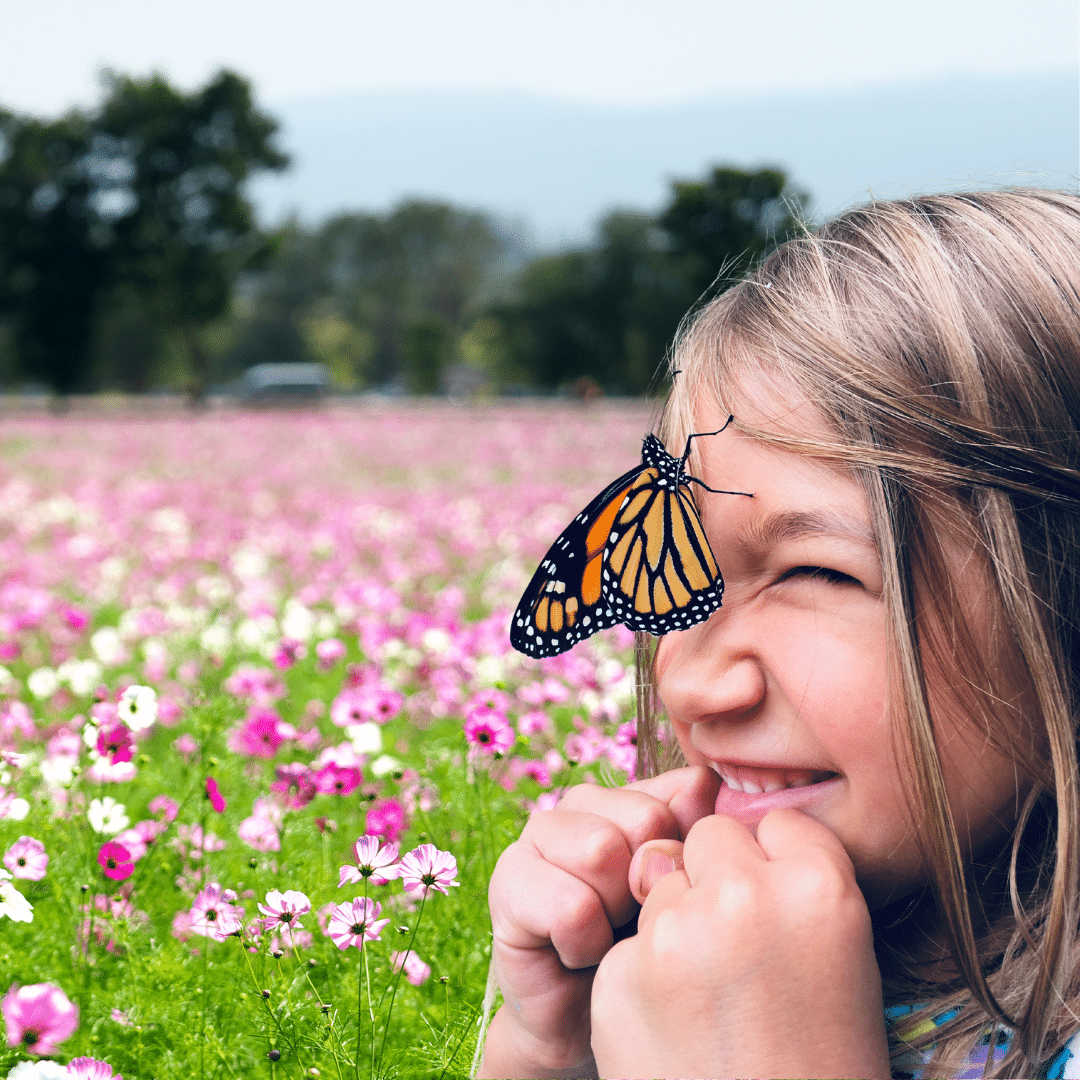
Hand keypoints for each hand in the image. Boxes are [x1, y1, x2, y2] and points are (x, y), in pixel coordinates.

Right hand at [477, 766, 719, 1078]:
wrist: (587, 1020)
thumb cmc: (641, 949)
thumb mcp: (682, 892)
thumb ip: (695, 832)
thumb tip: (707, 780)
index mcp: (627, 796)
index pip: (681, 796)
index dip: (688, 862)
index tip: (673, 899)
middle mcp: (579, 804)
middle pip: (643, 820)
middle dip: (651, 887)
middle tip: (635, 921)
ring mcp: (537, 836)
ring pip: (602, 852)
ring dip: (615, 914)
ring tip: (607, 935)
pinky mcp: (506, 882)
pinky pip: (571, 906)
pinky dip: (584, 945)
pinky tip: (577, 955)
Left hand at [590, 808, 890, 1079]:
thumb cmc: (818, 1063)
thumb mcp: (842, 961)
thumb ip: (791, 885)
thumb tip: (726, 834)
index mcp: (820, 890)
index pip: (776, 821)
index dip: (770, 861)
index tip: (773, 901)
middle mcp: (746, 895)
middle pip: (708, 838)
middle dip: (712, 878)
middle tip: (733, 949)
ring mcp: (677, 932)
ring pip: (660, 882)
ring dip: (673, 923)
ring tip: (706, 1000)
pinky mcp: (621, 972)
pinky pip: (628, 942)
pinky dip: (640, 974)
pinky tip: (672, 1026)